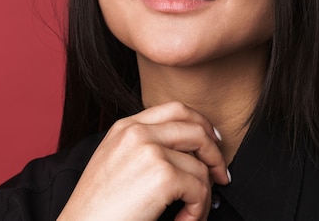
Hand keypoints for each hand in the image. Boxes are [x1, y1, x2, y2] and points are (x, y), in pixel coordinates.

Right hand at [57, 102, 229, 220]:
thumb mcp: (116, 162)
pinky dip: (198, 210)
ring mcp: (149, 151)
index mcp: (125, 127)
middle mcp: (137, 132)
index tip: (212, 141)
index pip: (175, 109)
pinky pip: (200, 189)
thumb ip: (144, 148)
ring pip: (201, 166)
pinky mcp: (162, 175)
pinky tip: (183, 220)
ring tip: (190, 213)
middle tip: (220, 176)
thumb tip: (187, 154)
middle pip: (195, 128)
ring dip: (204, 194)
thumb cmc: (98, 206)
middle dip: (215, 153)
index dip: (201, 124)